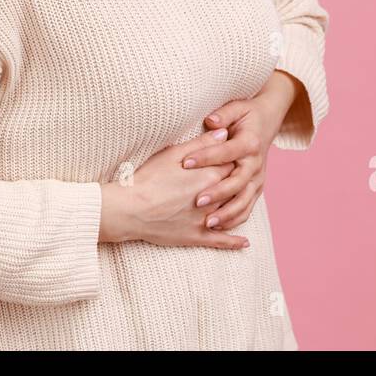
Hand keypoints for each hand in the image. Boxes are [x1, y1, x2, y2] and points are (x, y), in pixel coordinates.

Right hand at [99, 127, 250, 249]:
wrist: (130, 209)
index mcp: (209, 175)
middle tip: (241, 174)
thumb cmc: (148, 178)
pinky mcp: (196, 236)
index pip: (232, 164)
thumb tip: (225, 132)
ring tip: (243, 201)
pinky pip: (221, 241)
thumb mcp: (173, 154)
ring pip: (232, 212)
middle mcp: (213, 198)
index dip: (233, 158)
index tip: (235, 155)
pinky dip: (234, 242)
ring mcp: (206, 220)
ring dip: (238, 206)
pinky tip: (245, 243)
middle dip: (239, 181)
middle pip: (235, 187)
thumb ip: (202, 143)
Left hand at [179, 71, 300, 230]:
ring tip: (208, 223)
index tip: (185, 162)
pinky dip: (234, 219)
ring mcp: (258, 179)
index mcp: (249, 143)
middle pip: (237, 183)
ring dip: (227, 214)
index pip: (226, 152)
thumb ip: (223, 115)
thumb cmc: (247, 114)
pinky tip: (218, 227)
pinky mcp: (257, 188)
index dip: (206, 157)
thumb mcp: (236, 108)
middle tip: (197, 201)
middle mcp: (256, 164)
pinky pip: (247, 208)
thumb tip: (210, 121)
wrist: (268, 120)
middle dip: (218, 193)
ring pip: (245, 201)